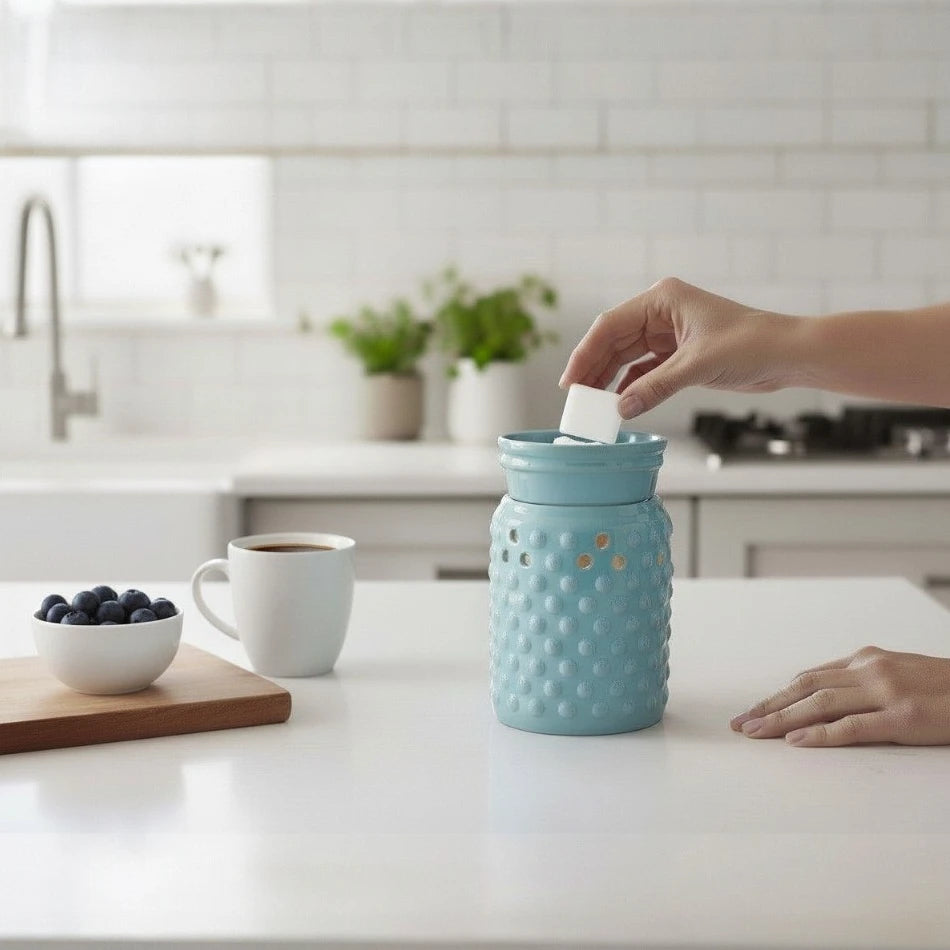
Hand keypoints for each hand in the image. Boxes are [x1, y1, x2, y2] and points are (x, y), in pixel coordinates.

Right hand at [558, 277, 802, 417]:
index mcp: (662, 300)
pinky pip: (643, 371)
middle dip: (594, 369)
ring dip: (610, 380)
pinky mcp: (678, 354)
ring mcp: (669, 334)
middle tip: (576, 399)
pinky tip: (620, 404)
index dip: (586, 354)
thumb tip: (621, 409)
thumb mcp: (698, 366)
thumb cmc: (753, 344)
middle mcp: (661, 313)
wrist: (789, 355)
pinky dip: (631, 387)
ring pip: (626, 357)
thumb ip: (656, 387)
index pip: (610, 325)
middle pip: (613, 342)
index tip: (570, 381)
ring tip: (592, 405)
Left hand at [731, 646, 949, 746]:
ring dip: (782, 718)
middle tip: (740, 724)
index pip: (810, 677)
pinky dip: (820, 733)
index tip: (754, 710)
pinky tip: (795, 741)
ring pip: (820, 703)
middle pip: (806, 688)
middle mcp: (871, 670)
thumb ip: (863, 680)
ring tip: (755, 732)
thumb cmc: (945, 688)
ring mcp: (887, 692)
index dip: (778, 694)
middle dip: (769, 706)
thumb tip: (823, 693)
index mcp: (867, 659)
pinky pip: (853, 725)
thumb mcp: (899, 673)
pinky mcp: (904, 718)